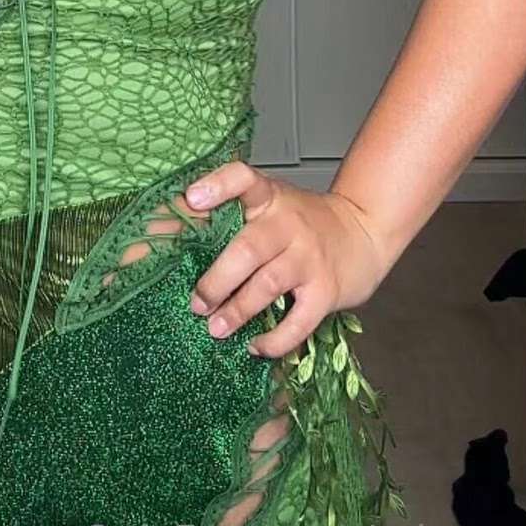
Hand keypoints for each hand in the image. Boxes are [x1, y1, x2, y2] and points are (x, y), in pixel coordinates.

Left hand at [183, 161, 386, 359]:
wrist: (363, 232)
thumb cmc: (302, 222)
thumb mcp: (269, 205)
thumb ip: (229, 214)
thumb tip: (163, 228)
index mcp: (269, 197)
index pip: (244, 179)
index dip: (218, 186)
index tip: (192, 199)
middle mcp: (288, 222)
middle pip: (247, 248)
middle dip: (216, 281)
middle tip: (196, 303)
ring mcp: (309, 256)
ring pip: (268, 285)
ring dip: (238, 311)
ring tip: (215, 328)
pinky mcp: (326, 290)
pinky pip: (299, 321)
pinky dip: (275, 340)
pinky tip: (256, 346)